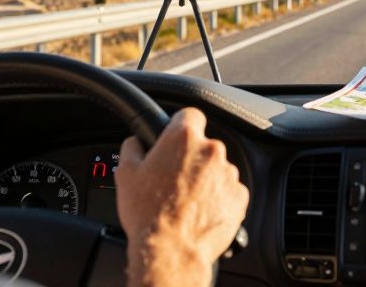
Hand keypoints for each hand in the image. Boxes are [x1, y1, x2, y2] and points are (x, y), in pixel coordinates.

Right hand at [116, 108, 249, 286]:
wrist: (170, 250)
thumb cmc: (148, 213)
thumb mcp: (126, 174)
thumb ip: (132, 148)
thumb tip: (135, 142)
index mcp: (184, 138)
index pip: (190, 115)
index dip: (180, 126)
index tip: (175, 137)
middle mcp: (211, 150)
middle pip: (203, 145)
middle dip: (190, 158)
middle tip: (172, 179)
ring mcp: (229, 173)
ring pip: (217, 169)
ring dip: (205, 179)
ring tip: (185, 201)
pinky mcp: (239, 196)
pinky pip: (228, 190)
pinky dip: (217, 198)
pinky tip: (199, 211)